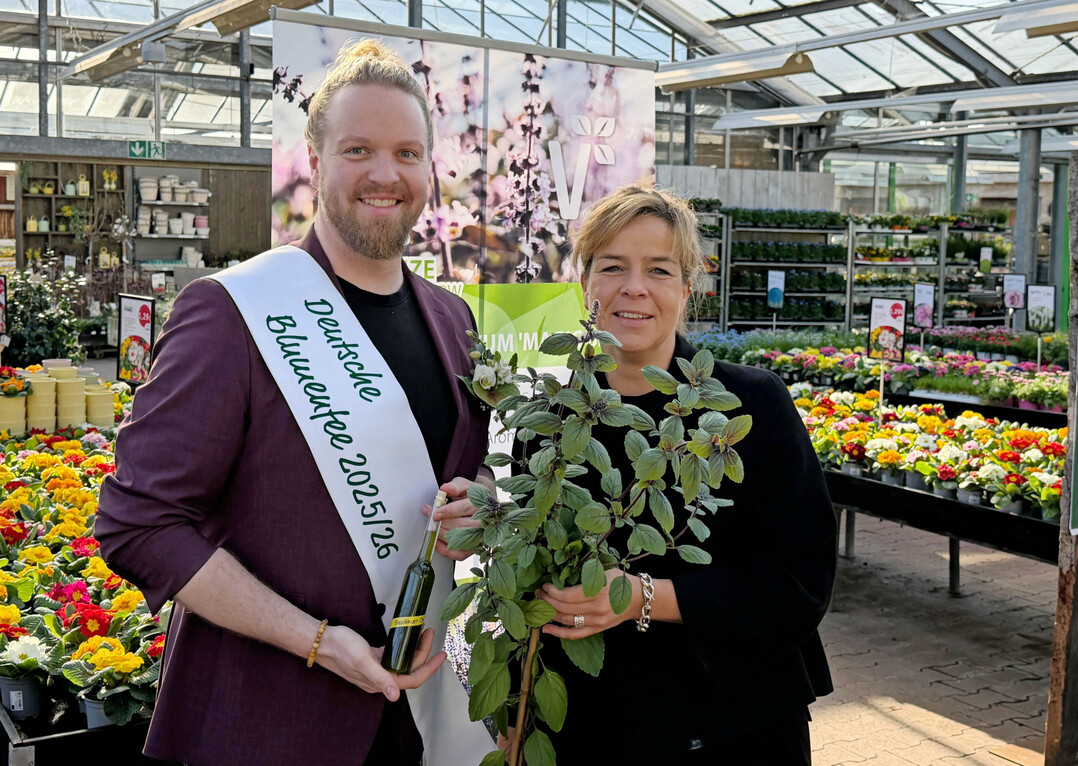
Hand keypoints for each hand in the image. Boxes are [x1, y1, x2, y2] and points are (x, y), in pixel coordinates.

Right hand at [315, 624, 445, 700]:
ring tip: (423, 631)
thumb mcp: (363, 660)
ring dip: (415, 648)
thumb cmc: (341, 648)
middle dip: (424, 652)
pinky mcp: (374, 659)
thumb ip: (380, 677)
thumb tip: (395, 696)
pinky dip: (404, 646)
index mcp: (379, 683)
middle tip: (429, 632)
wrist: (323, 641)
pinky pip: (394, 655)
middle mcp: (380, 679)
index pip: (412, 679)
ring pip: (403, 662)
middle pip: (410, 669)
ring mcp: (377, 669)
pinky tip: (408, 636)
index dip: (429, 668)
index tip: (441, 655)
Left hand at [424, 476, 485, 560]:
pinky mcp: (474, 548)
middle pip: (460, 526)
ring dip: (441, 534)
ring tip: (432, 526)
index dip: (449, 512)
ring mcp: (480, 536)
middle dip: (441, 522)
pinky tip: (437, 543)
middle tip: (430, 517)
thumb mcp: (465, 485)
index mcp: (482, 504)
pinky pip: (460, 554)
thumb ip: (456, 486)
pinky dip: (446, 551)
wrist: (482, 505)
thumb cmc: (472, 496)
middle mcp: (484, 522)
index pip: (465, 508)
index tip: (436, 513)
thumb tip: (446, 488)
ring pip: (458, 539)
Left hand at [538, 569, 642, 638]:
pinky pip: (575, 635)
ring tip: (540, 605)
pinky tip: (546, 629)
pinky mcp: (597, 630)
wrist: (638, 599)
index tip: (545, 585)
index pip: (568, 596)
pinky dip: (559, 633)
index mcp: (598, 593)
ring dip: (550, 613)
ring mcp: (597, 622)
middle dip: (547, 601)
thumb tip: (561, 572)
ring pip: (567, 621)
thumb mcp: (604, 571)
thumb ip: (585, 573)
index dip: (552, 592)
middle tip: (538, 594)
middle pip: (564, 608)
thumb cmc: (620, 581)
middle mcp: (597, 610)